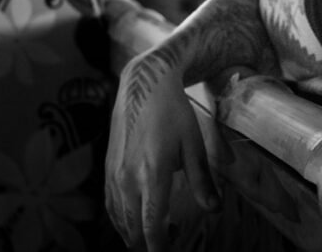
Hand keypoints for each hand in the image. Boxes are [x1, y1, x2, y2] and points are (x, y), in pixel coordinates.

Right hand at [105, 48, 218, 250]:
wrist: (143, 86)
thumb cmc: (173, 113)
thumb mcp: (194, 144)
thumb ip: (202, 180)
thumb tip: (214, 210)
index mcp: (153, 174)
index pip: (152, 225)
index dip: (160, 246)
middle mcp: (128, 178)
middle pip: (134, 228)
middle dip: (150, 241)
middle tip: (171, 236)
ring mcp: (114, 174)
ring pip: (119, 220)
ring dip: (135, 232)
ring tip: (156, 229)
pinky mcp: (108, 168)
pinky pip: (110, 204)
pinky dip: (121, 218)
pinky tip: (133, 217)